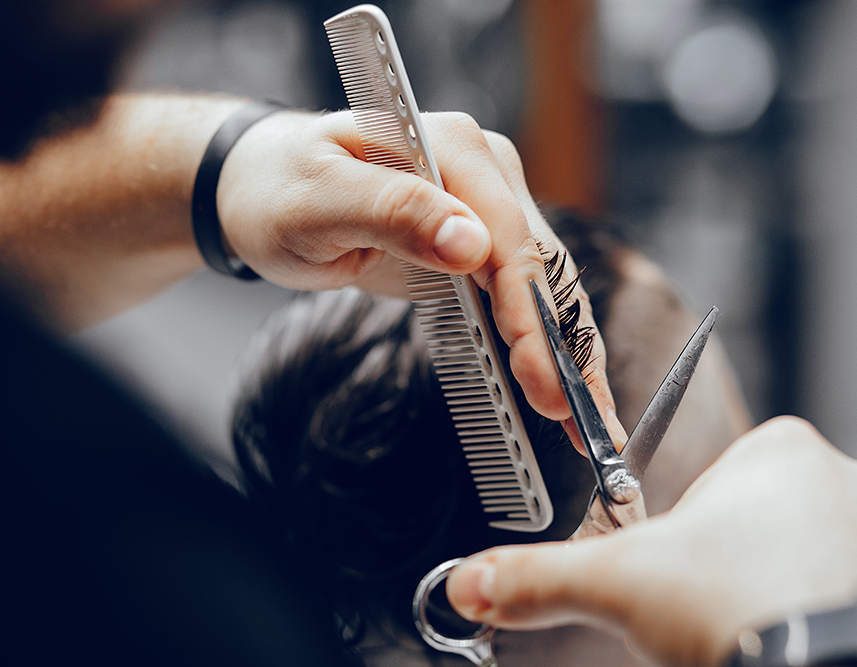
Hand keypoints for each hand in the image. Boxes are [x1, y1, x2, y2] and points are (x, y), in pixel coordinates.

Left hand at [217, 108, 624, 438]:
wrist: (265, 190)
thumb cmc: (280, 190)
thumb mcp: (318, 201)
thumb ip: (393, 211)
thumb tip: (470, 245)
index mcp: (451, 147)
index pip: (509, 236)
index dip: (528, 311)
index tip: (540, 375)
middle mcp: (482, 172)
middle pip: (541, 266)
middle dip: (564, 347)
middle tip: (581, 421)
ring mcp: (485, 208)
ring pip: (544, 287)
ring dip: (569, 355)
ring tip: (591, 422)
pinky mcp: (476, 243)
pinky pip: (519, 296)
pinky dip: (541, 345)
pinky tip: (558, 386)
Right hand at [446, 416, 856, 665]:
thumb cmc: (745, 611)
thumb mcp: (619, 588)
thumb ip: (539, 578)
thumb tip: (473, 582)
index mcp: (775, 450)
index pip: (710, 484)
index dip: (685, 538)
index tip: (682, 576)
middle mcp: (842, 478)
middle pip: (758, 523)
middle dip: (729, 567)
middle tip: (715, 609)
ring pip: (805, 558)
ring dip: (776, 591)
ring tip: (757, 629)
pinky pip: (850, 591)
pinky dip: (820, 614)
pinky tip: (796, 640)